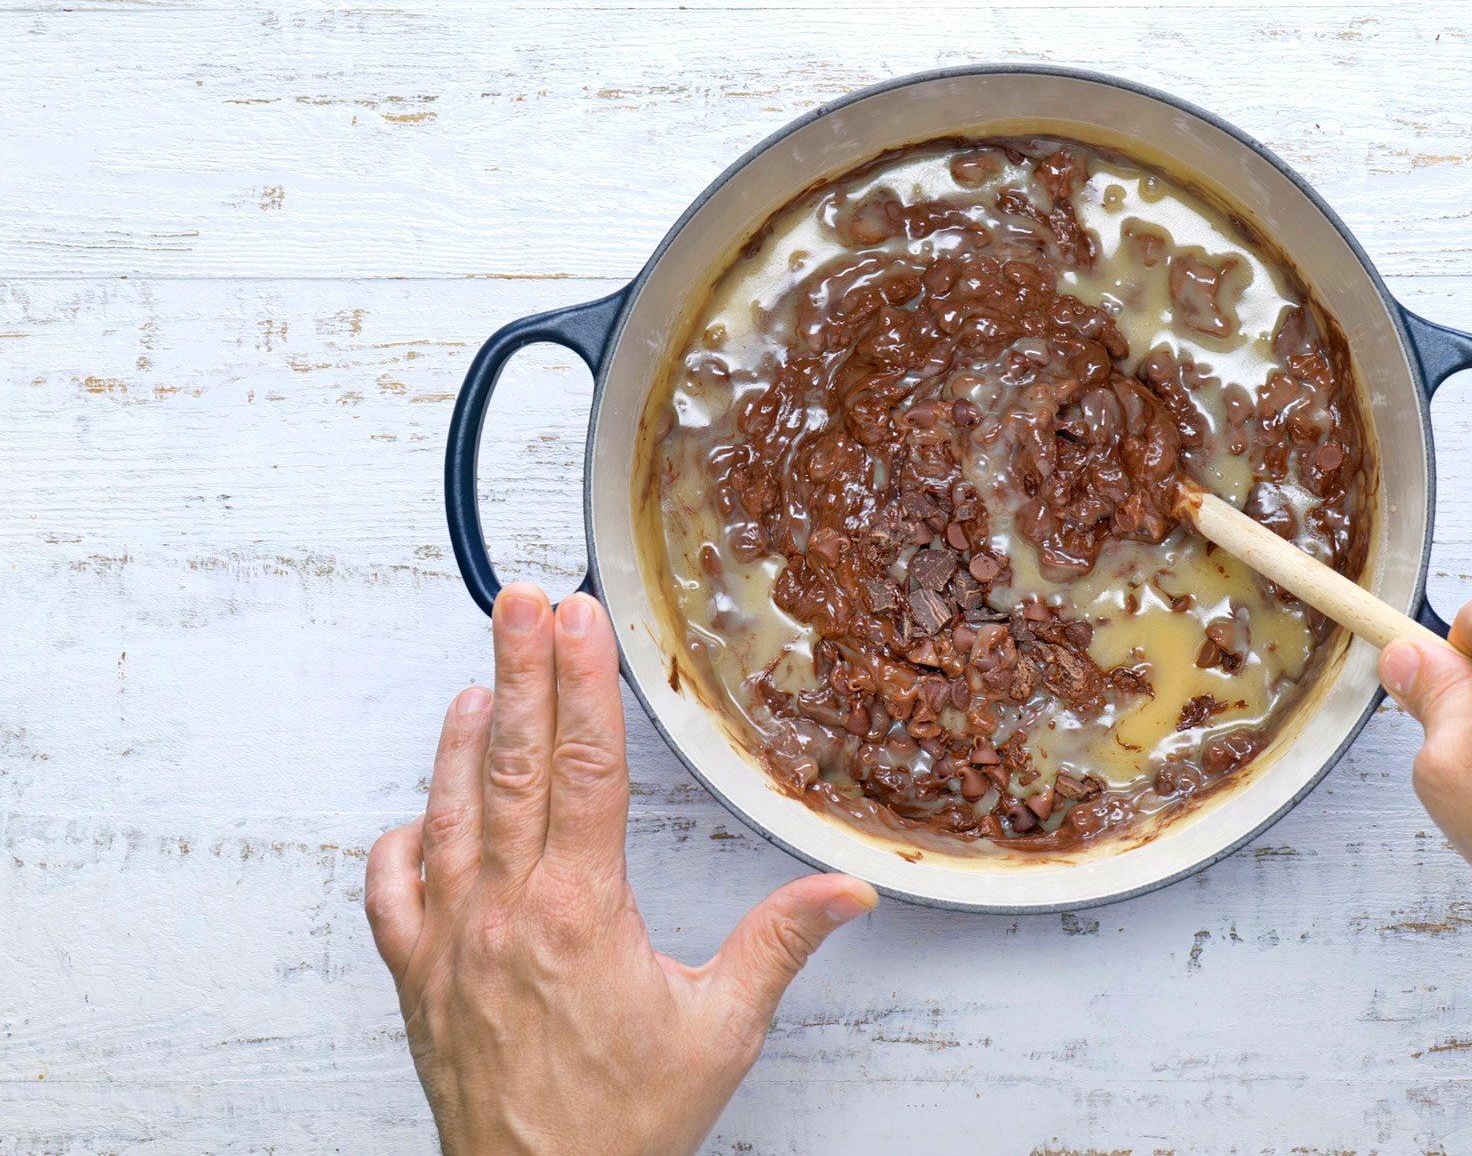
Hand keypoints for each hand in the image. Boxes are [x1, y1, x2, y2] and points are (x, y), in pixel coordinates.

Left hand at [365, 583, 876, 1155]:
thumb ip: (780, 944)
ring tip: (480, 679)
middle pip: (512, 763)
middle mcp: (505, 912)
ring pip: (449, 812)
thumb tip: (845, 892)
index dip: (583, 682)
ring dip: (463, 738)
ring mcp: (450, 942)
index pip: (585, 767)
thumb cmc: (621, 1126)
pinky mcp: (417, 979)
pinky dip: (403, 841)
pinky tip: (417, 812)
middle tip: (519, 600)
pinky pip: (393, 891)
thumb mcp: (721, 1030)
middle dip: (521, 669)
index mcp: (581, 911)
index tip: (580, 621)